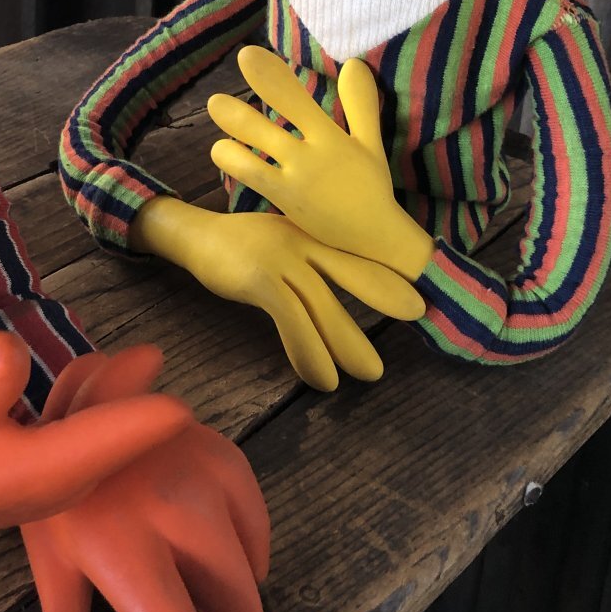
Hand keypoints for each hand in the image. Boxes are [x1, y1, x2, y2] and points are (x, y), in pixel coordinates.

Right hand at [0, 332, 191, 542]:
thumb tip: (13, 350)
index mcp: (45, 473)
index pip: (112, 440)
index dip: (149, 420)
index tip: (183, 404)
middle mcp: (58, 485)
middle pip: (115, 442)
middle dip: (140, 406)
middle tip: (154, 354)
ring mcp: (47, 483)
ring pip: (100, 444)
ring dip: (120, 407)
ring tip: (142, 363)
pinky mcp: (33, 473)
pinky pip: (82, 445)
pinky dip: (97, 417)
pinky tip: (100, 394)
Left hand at [21, 346, 269, 611]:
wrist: (79, 402)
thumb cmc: (60, 489)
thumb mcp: (50, 547)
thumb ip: (63, 600)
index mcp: (120, 549)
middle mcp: (170, 515)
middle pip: (231, 592)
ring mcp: (201, 478)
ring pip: (246, 553)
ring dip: (243, 573)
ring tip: (234, 584)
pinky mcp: (222, 451)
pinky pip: (253, 510)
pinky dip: (251, 533)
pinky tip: (242, 544)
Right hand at [132, 195, 422, 389]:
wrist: (194, 235)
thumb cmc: (240, 242)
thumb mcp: (284, 240)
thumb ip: (312, 257)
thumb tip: (339, 286)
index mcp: (312, 233)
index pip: (358, 251)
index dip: (388, 270)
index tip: (417, 288)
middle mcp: (303, 242)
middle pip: (353, 271)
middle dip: (386, 293)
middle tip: (416, 315)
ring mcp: (282, 260)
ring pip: (324, 306)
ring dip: (349, 342)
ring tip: (370, 372)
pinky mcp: (260, 280)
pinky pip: (293, 321)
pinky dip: (309, 352)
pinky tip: (321, 378)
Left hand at [208, 47, 433, 279]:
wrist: (375, 239)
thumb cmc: (371, 188)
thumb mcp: (370, 143)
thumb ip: (360, 104)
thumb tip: (355, 63)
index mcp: (330, 137)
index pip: (296, 99)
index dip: (271, 77)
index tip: (247, 56)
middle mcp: (310, 157)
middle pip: (267, 129)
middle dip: (238, 114)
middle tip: (214, 101)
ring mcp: (295, 181)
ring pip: (252, 157)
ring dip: (230, 141)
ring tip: (216, 125)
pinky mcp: (285, 201)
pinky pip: (253, 179)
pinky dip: (235, 163)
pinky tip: (223, 150)